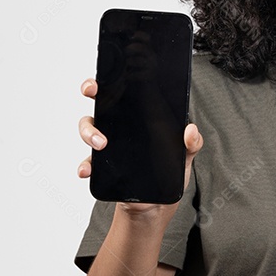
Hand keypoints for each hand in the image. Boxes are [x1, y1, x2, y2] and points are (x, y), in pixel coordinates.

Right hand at [77, 78, 202, 218]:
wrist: (155, 206)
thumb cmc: (168, 175)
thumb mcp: (184, 157)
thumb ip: (191, 144)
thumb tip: (190, 130)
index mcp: (141, 117)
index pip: (126, 90)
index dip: (116, 76)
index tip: (113, 69)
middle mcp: (122, 127)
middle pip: (101, 100)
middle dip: (91, 89)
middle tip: (92, 91)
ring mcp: (109, 144)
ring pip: (89, 127)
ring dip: (89, 131)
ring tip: (101, 144)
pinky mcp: (102, 165)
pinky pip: (87, 159)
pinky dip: (84, 163)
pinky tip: (86, 169)